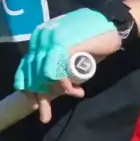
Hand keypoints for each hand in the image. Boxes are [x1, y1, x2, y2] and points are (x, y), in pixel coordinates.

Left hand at [14, 8, 122, 122]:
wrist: (112, 24)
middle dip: (39, 97)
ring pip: (43, 76)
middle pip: (32, 74)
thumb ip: (58, 62)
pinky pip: (55, 72)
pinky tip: (75, 90)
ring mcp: (51, 41)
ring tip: (76, 93)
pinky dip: (64, 85)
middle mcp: (41, 38)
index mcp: (40, 38)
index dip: (28, 87)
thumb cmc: (93, 38)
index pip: (27, 66)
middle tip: (45, 116)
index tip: (36, 104)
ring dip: (58, 91)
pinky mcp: (63, 45)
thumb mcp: (71, 52)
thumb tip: (48, 84)